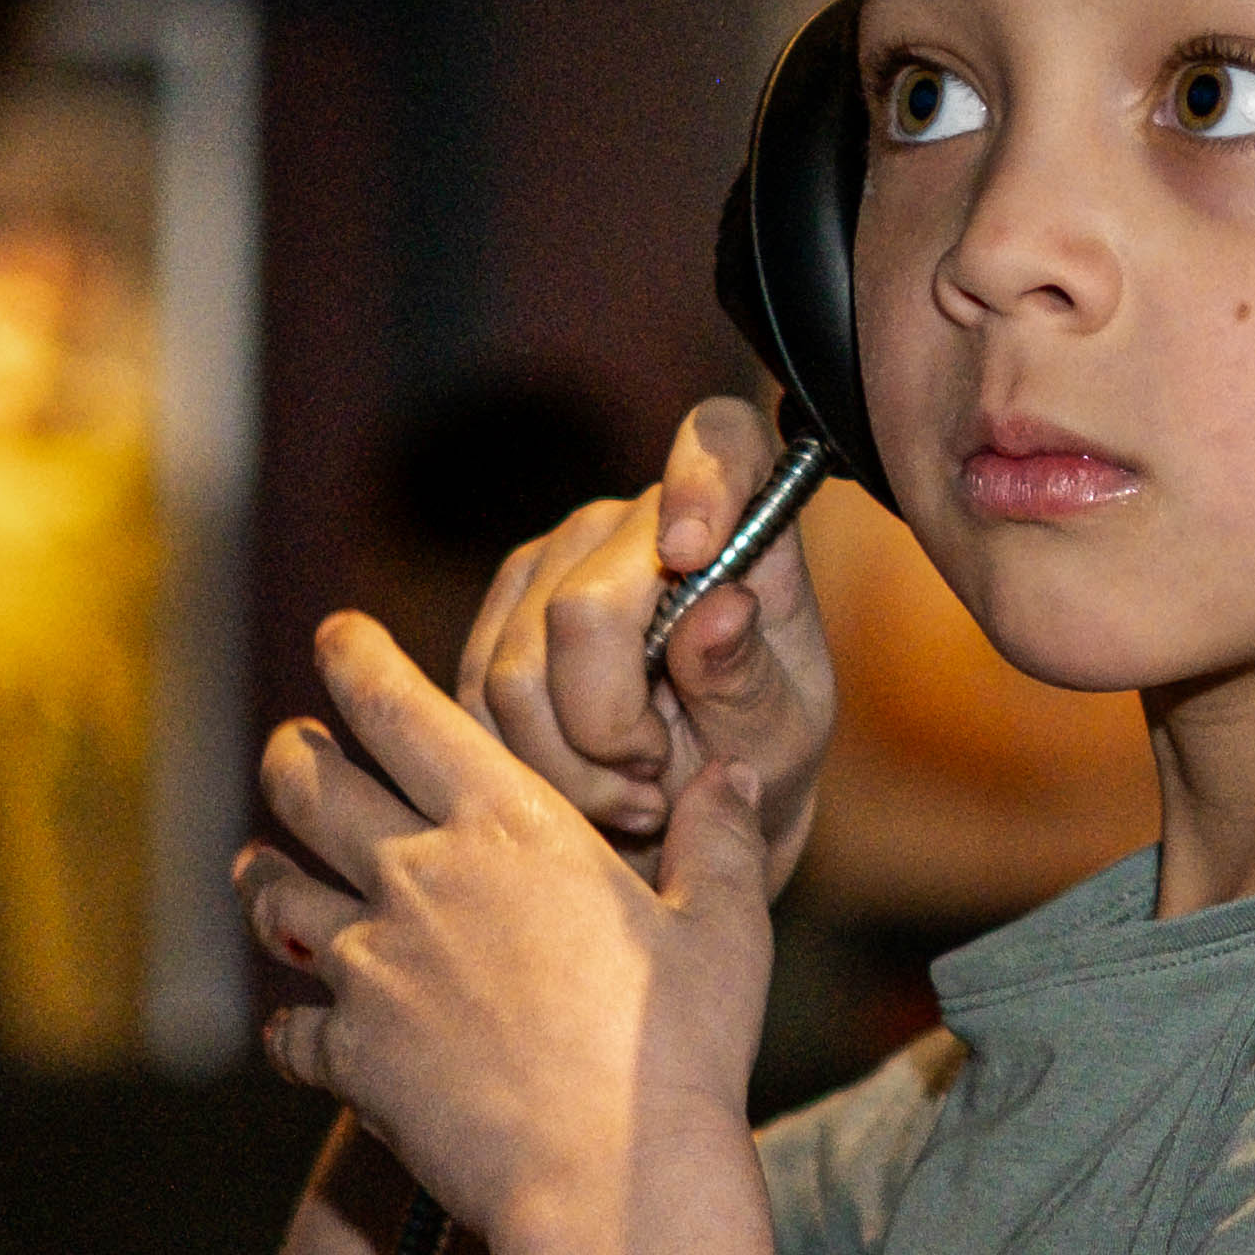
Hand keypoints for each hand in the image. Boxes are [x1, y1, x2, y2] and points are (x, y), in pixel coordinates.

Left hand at [235, 615, 760, 1241]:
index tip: (336, 635)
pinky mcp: (352, 1056)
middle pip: (307, 784)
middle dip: (290, 755)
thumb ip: (719, 842)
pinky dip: (293, 1026)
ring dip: (265, 876)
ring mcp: (373, 967)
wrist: (609, 1179)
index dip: (355, 658)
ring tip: (259, 870)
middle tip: (291, 751)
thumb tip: (729, 778)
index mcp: (506, 825)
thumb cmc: (678, 1051)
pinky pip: (292, 1029)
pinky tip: (301, 1029)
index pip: (398, 707)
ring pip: (277, 894)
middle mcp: (418, 877)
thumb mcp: (724, 931)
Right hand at [444, 395, 841, 919]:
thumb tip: (721, 607)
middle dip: (612, 726)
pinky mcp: (493, 623)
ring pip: (516, 674)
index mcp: (733, 528)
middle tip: (658, 774)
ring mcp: (549, 565)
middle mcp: (629, 527)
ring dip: (571, 765)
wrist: (694, 815)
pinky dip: (531, 767)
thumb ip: (751, 677)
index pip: (725, 439)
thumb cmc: (755, 761)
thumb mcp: (779, 738)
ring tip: (633, 793)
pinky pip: (475, 704)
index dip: (703, 478)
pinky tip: (586, 789)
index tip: (693, 555)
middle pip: (582, 611)